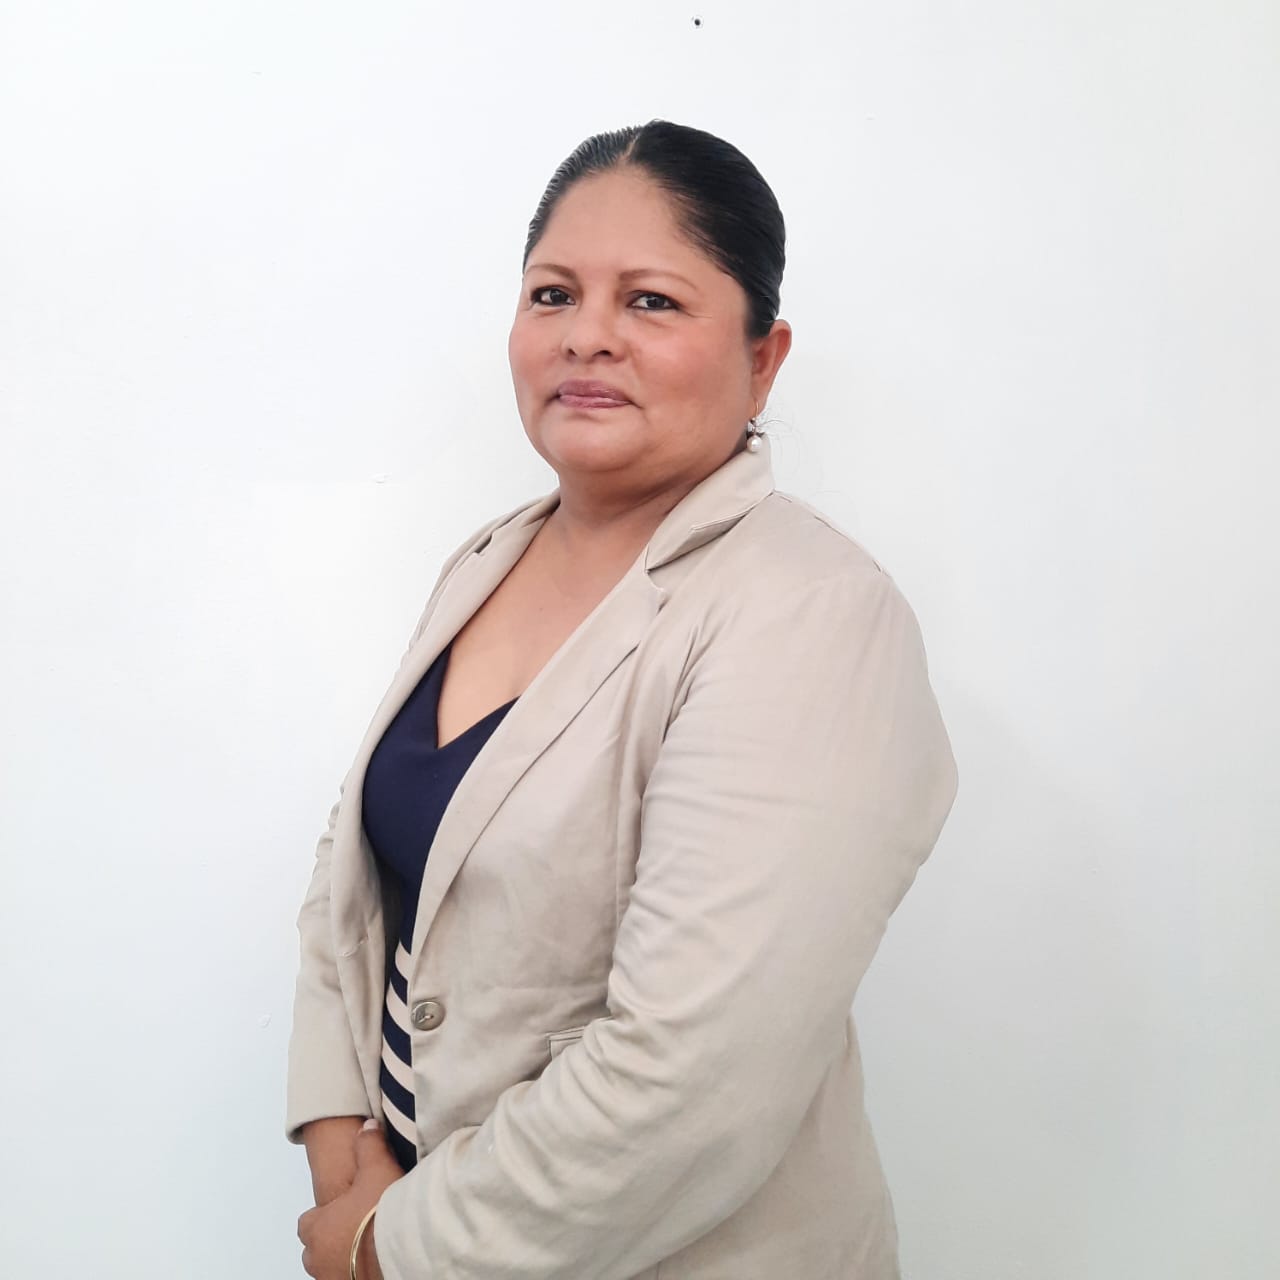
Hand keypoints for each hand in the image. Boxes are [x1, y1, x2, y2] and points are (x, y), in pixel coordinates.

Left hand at [298, 1120, 401, 1279]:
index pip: (308, 1222)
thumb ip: (369, 1147)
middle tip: (358, 1227)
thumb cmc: (380, 1212)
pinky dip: (357, 1271)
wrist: (398, 1252)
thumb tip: (367, 1127)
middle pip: (317, 1248)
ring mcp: (331, 1279)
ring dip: (343, 1258)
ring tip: (368, 1246)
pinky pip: (347, 1278)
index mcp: (317, 1229)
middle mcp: (318, 1258)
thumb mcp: (377, 1169)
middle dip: (332, 1239)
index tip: (344, 1208)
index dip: (324, 1215)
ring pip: (330, 1268)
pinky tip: (375, 1261)